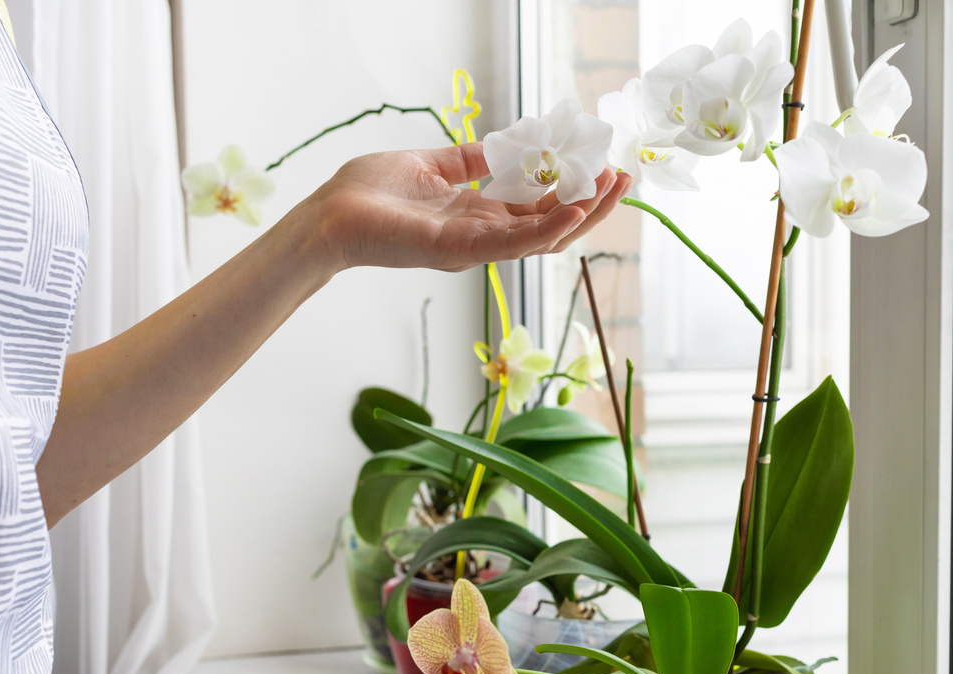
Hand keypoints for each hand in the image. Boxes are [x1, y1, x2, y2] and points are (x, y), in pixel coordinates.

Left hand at [301, 142, 631, 271]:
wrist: (328, 214)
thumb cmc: (368, 193)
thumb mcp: (427, 165)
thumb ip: (466, 162)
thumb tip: (499, 146)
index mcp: (478, 215)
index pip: (539, 208)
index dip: (573, 189)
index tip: (602, 165)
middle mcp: (483, 235)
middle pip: (552, 227)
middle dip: (593, 205)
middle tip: (624, 178)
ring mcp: (474, 246)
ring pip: (543, 238)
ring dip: (583, 215)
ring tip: (614, 187)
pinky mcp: (459, 249)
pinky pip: (514, 243)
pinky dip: (547, 229)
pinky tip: (576, 209)